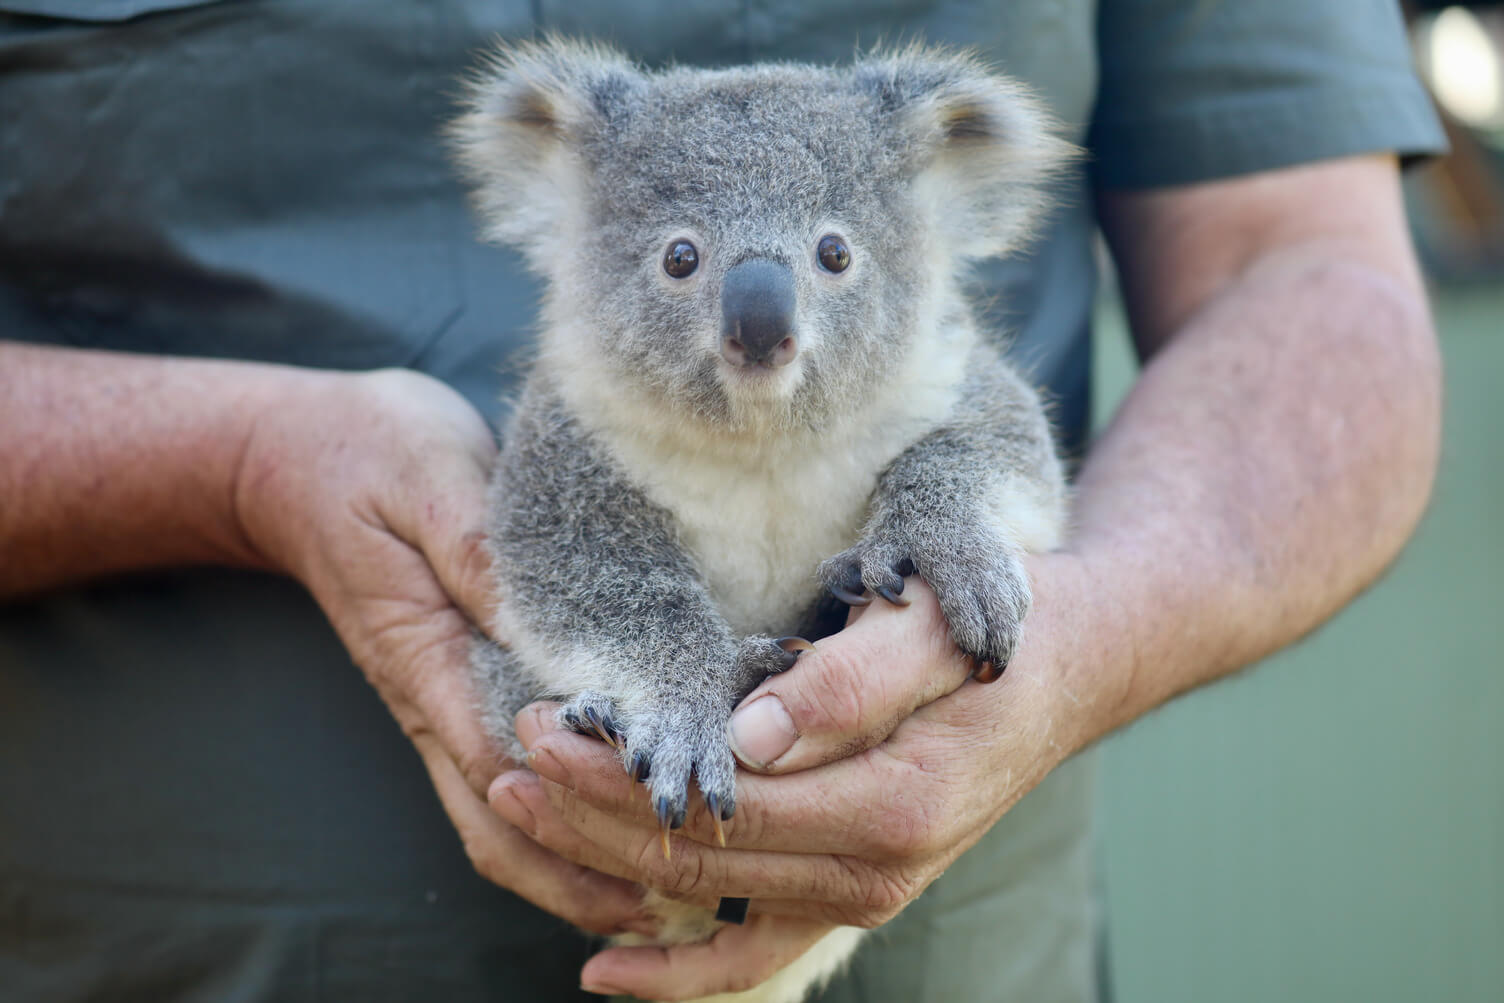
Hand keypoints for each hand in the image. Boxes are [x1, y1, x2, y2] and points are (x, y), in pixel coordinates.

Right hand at [234, 367, 652, 935]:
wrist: (293, 457)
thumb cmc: (365, 455)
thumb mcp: (427, 479)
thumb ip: (478, 549)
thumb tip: (541, 616)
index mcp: (425, 654)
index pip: (499, 759)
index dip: (572, 800)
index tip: (651, 824)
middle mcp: (430, 700)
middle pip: (498, 823)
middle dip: (577, 872)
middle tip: (673, 907)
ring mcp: (438, 705)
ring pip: (495, 822)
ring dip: (567, 868)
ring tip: (655, 904)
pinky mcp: (453, 692)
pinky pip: (498, 784)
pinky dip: (552, 825)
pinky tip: (611, 834)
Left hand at [492, 554, 1105, 997]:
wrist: (1066, 669)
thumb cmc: (1001, 633)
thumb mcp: (936, 632)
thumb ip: (848, 685)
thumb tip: (746, 739)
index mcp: (892, 808)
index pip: (722, 808)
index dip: (623, 775)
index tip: (544, 726)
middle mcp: (875, 873)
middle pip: (698, 861)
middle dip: (591, 812)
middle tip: (510, 760)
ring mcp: (863, 893)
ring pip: (708, 902)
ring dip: (607, 861)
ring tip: (520, 815)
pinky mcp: (850, 888)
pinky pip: (753, 949)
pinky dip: (680, 969)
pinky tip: (606, 970)